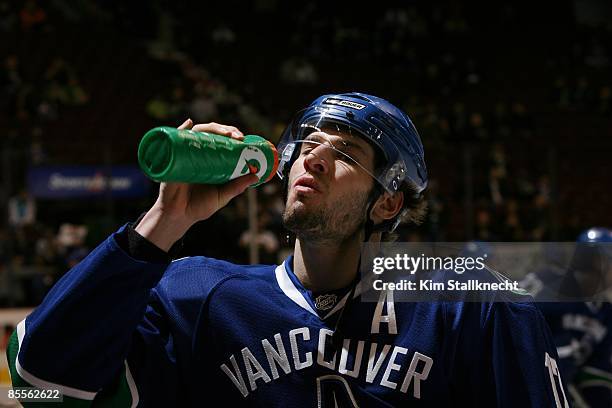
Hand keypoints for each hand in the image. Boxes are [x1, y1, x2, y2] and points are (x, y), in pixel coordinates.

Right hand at [135, 119, 257, 251]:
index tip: (243, 138)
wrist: (178, 216)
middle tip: (238, 136)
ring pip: (197, 133)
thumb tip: (255, 175)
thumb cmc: (199, 206)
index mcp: (211, 160)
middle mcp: (199, 154)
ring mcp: (185, 155)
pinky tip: (189, 124)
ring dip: (212, 128)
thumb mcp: (222, 197)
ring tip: (225, 133)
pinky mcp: (172, 159)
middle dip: (226, 130)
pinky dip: (181, 129)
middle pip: (211, 134)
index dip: (233, 135)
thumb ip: (236, 187)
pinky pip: (175, 141)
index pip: (222, 141)